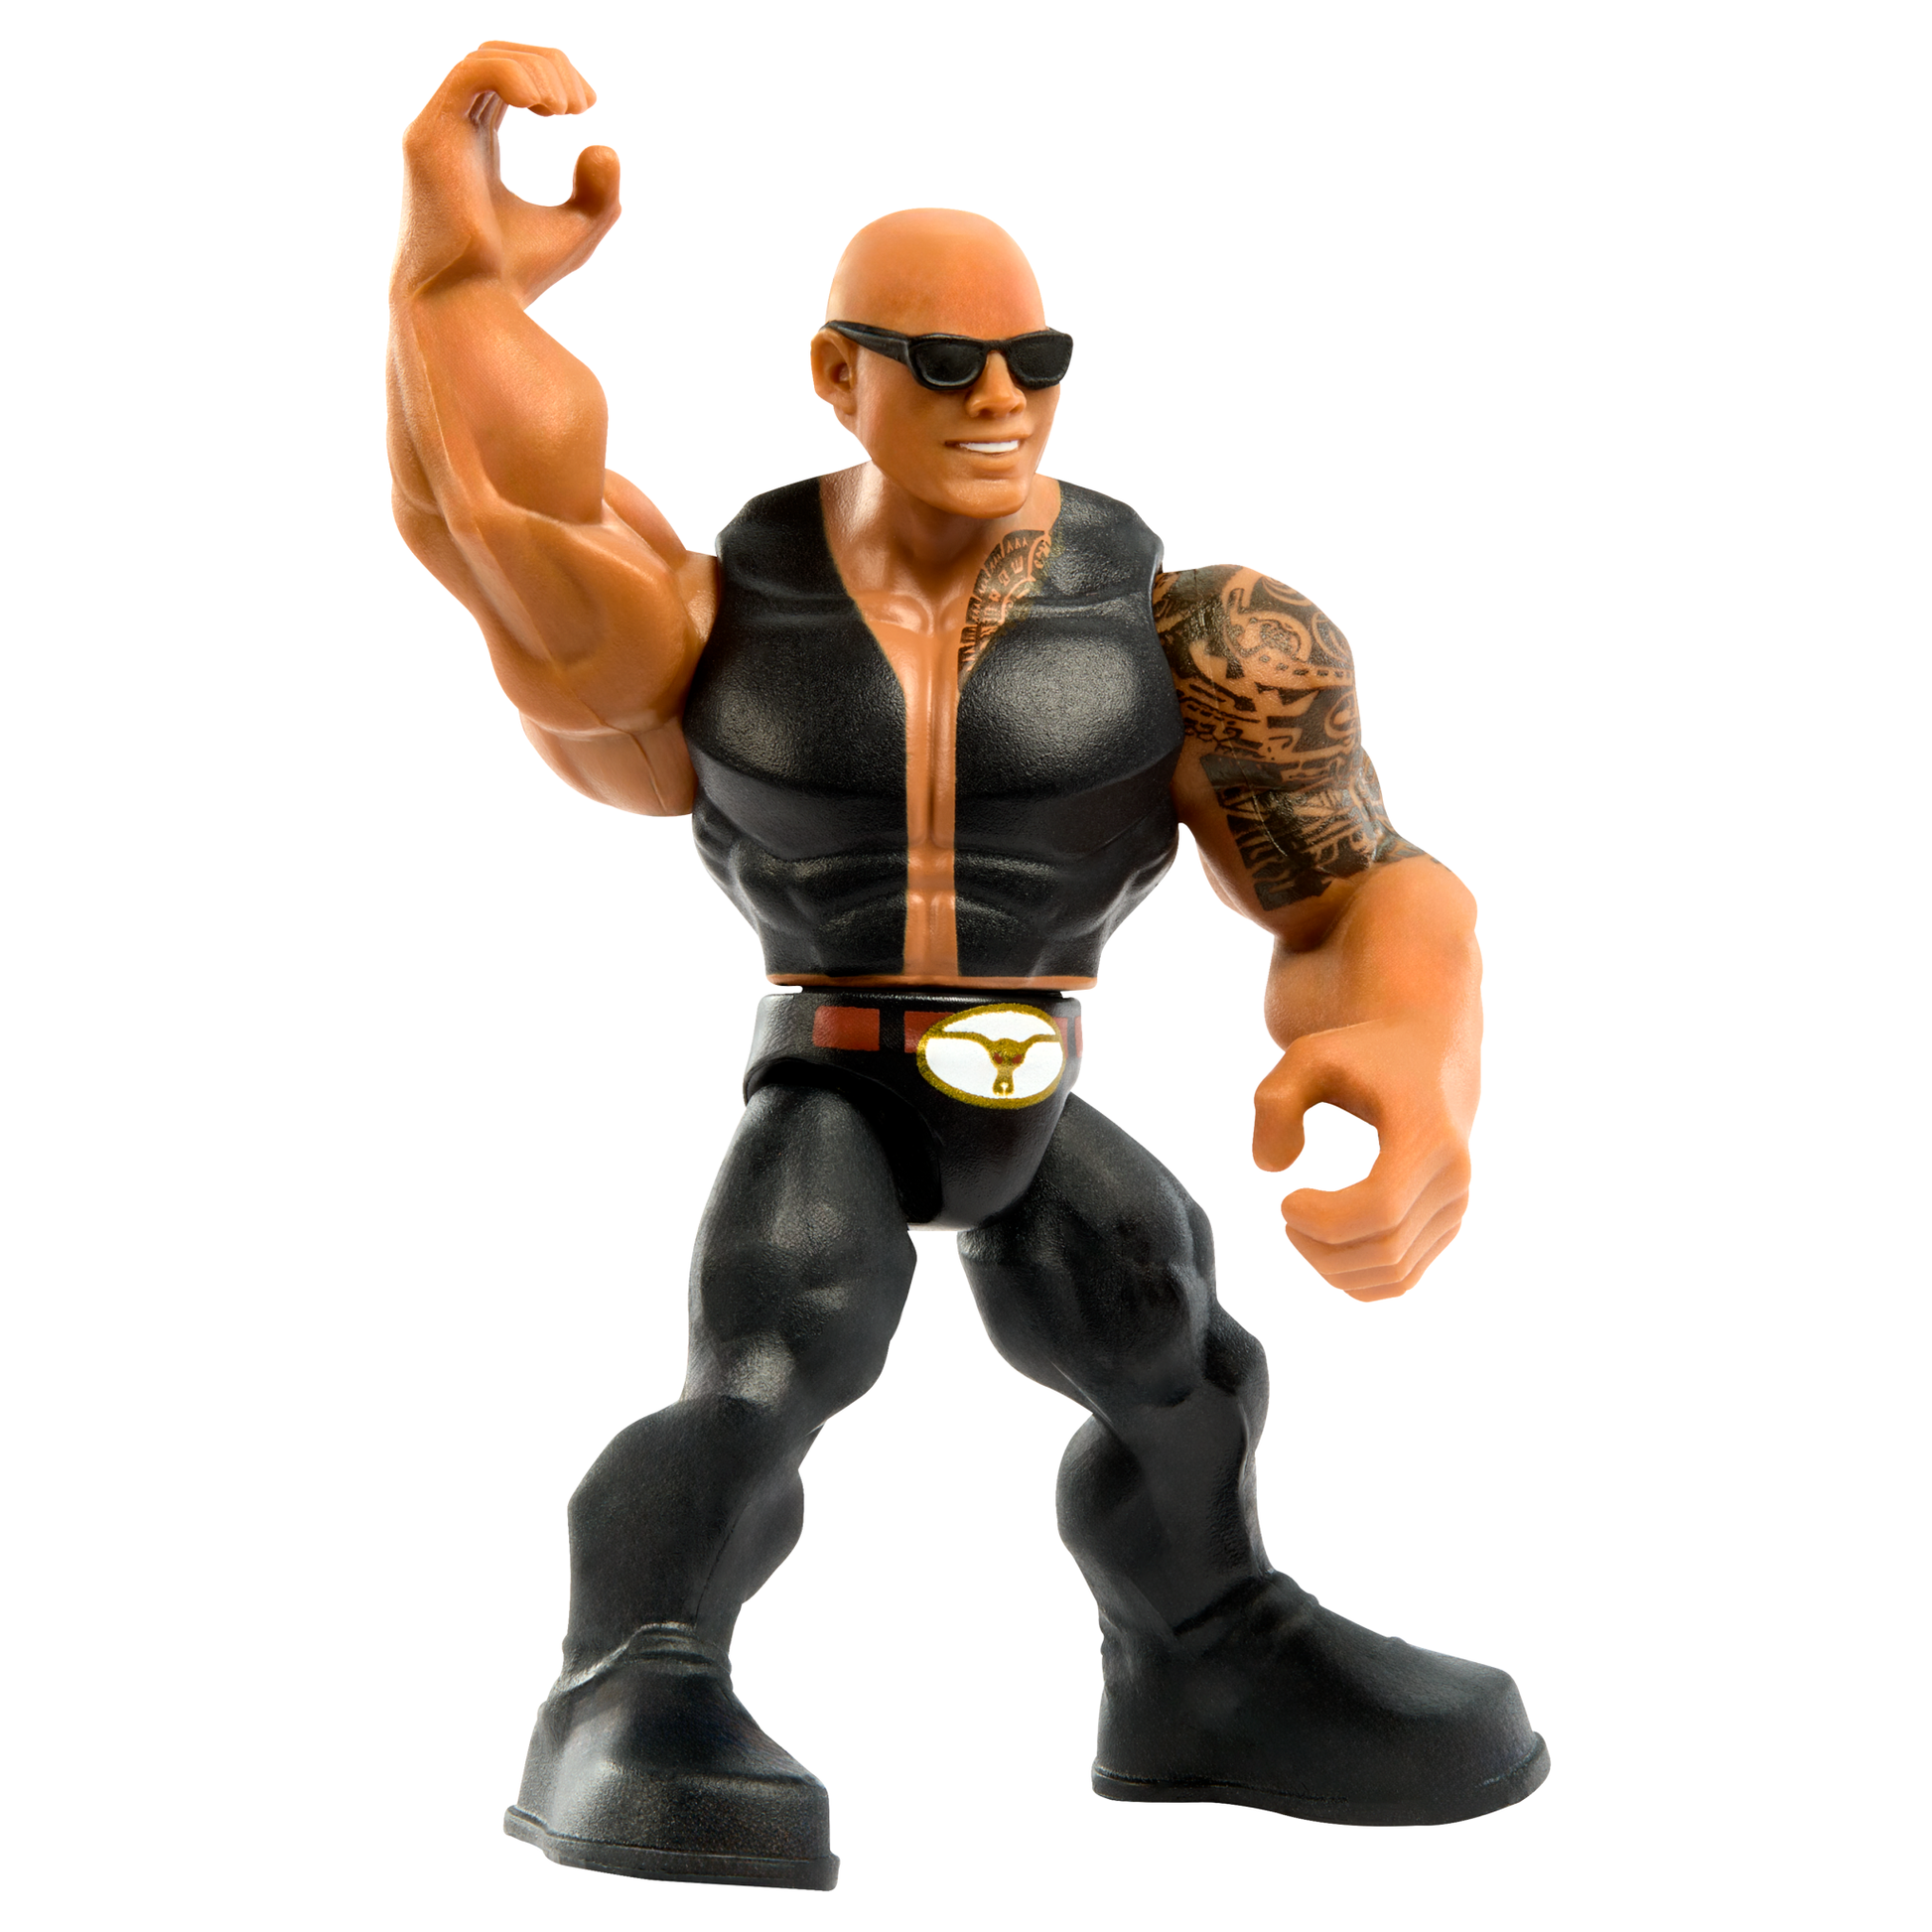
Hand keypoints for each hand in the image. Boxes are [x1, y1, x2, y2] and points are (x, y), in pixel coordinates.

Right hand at [398, 43, 618, 303]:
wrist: (473, 311)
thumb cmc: (515, 280)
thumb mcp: (576, 231)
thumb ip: (598, 193)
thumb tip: (602, 146)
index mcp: (475, 146)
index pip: (508, 80)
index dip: (551, 76)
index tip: (588, 104)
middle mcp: (451, 132)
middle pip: (498, 58)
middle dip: (549, 67)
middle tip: (584, 104)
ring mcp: (435, 131)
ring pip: (485, 58)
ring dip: (538, 71)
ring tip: (571, 109)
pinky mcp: (429, 138)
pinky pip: (470, 74)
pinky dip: (515, 77)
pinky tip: (547, 108)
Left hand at [1252, 1014, 1476, 1300]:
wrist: (1427, 1056)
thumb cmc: (1362, 1056)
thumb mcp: (1308, 1056)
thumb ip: (1274, 1101)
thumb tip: (1269, 1168)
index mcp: (1428, 1135)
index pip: (1381, 1209)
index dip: (1325, 1220)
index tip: (1285, 1200)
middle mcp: (1454, 1179)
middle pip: (1384, 1250)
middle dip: (1319, 1247)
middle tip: (1287, 1213)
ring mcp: (1455, 1208)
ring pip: (1393, 1275)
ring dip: (1334, 1267)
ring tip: (1302, 1228)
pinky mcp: (1446, 1227)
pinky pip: (1402, 1280)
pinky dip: (1357, 1279)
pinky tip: (1326, 1245)